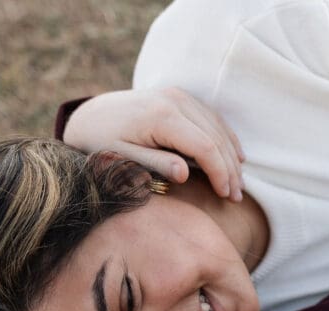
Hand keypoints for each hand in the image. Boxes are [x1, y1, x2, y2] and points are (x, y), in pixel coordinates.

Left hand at [63, 88, 245, 201]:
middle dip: (230, 169)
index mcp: (161, 116)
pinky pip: (213, 118)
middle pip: (216, 137)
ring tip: (238, 184)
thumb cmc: (102, 144)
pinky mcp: (181, 97)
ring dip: (232, 157)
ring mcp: (179, 95)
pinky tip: (236, 158)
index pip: (205, 146)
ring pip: (218, 128)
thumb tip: (185, 174)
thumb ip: (155, 164)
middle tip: (236, 197)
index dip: (220, 172)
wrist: (89, 116)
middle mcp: (174, 100)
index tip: (226, 195)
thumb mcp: (122, 159)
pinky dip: (227, 139)